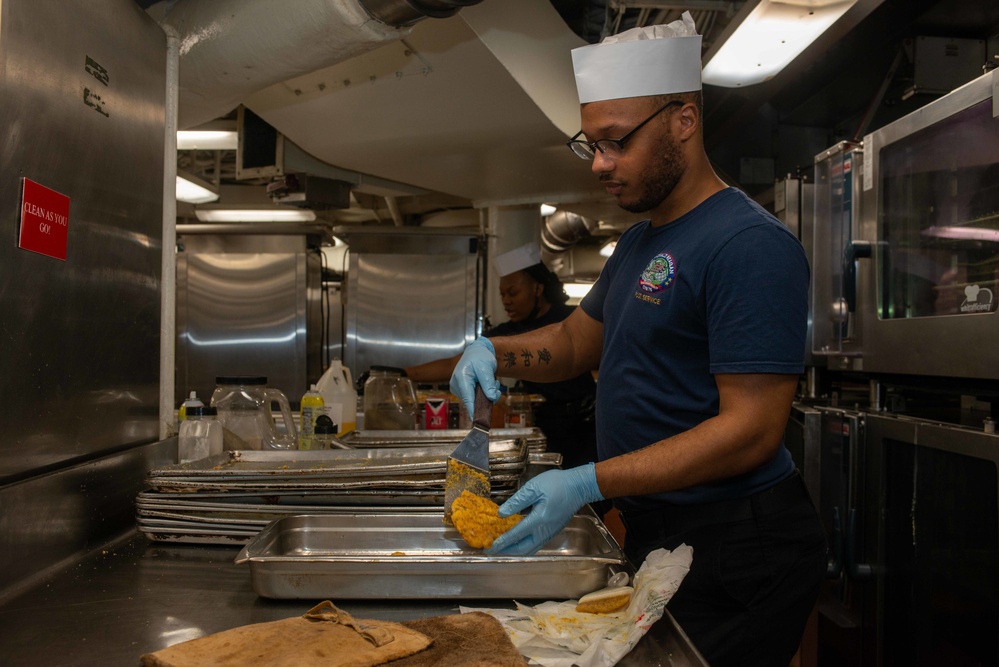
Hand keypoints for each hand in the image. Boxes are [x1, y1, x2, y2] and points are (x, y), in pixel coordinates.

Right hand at [450, 337, 500, 416]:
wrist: (477, 351)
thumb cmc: (480, 356)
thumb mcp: (487, 368)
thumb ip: (488, 384)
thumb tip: (491, 398)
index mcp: (461, 378)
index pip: (468, 398)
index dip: (473, 410)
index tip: (478, 420)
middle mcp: (456, 384)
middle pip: (472, 400)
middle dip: (487, 398)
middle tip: (497, 389)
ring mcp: (458, 387)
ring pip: (475, 399)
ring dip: (486, 394)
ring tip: (492, 382)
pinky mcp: (462, 389)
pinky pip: (473, 396)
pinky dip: (483, 393)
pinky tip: (488, 384)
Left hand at [487, 463, 603, 555]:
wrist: (579, 487)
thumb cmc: (557, 483)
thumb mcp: (534, 487)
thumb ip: (517, 501)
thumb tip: (502, 513)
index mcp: (540, 518)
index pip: (517, 533)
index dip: (503, 541)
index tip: (492, 547)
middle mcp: (545, 530)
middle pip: (524, 547)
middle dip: (507, 550)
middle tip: (493, 550)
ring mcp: (550, 532)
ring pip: (531, 548)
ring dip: (516, 550)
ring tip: (503, 548)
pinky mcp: (553, 531)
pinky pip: (536, 544)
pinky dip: (524, 545)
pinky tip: (517, 542)